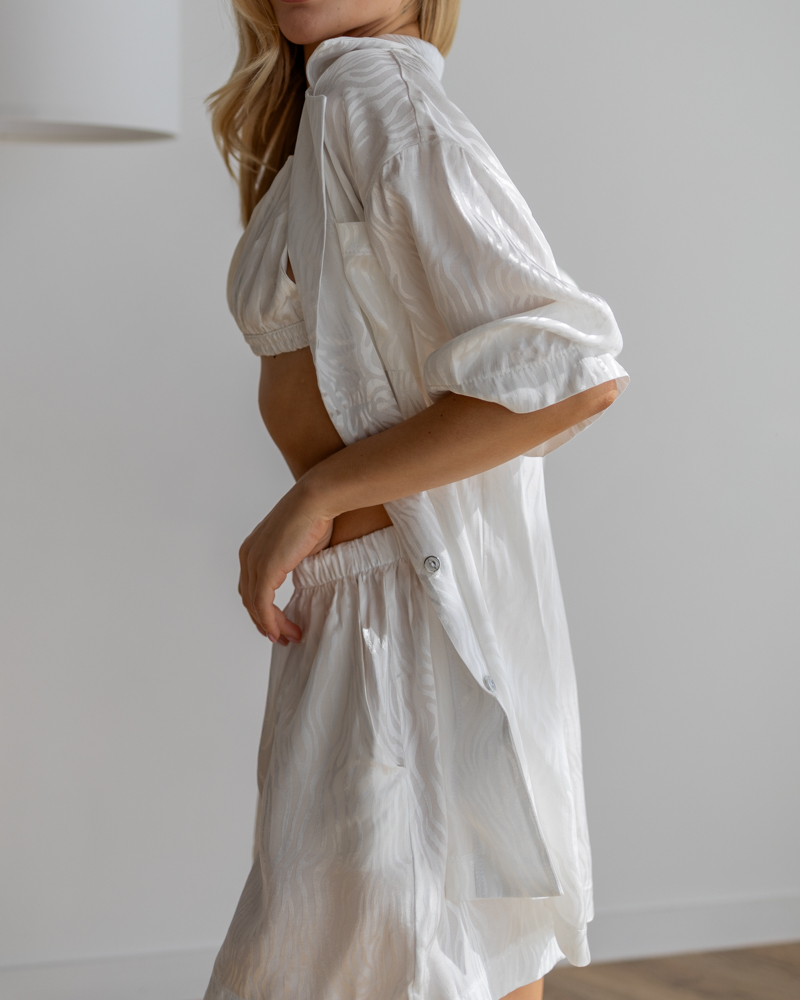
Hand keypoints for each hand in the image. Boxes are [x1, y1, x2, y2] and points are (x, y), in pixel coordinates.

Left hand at [238, 480, 333, 642]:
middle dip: (265, 622)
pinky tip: (282, 632)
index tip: (279, 624)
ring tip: (289, 638)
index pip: (251, 587)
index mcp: (253, 549)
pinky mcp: (265, 569)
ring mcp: (254, 562)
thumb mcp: (303, 548)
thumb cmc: (317, 517)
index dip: (263, 610)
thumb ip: (296, 566)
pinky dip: (271, 622)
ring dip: (271, 626)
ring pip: (255, 606)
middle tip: (283, 637)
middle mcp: (248, 556)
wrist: (317, 499)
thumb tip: (305, 582)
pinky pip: (262, 605)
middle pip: (249, 599)